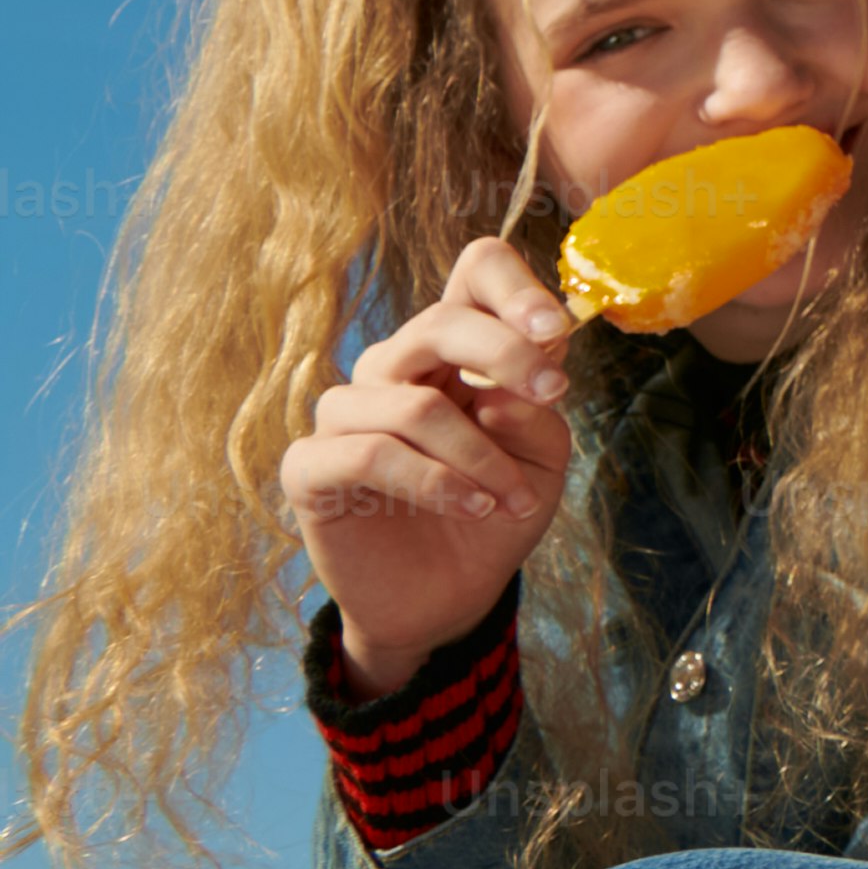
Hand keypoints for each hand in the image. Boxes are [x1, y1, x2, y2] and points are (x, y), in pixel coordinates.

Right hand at [277, 233, 576, 695]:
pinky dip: (433, 480)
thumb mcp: (542, 459)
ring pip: (412, 404)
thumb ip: (535, 411)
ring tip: (514, 498)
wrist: (451, 595)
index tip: (554, 328)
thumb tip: (509, 386)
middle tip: (555, 391)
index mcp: (455, 351)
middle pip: (439, 323)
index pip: (472, 272)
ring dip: (479, 454)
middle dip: (505, 355)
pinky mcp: (312, 468)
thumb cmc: (499, 510)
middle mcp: (395, 369)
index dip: (513, 287)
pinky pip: (368, 454)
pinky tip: (473, 504)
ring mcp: (347, 415)